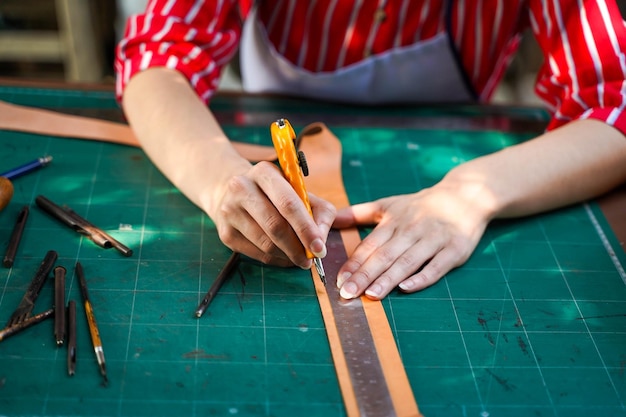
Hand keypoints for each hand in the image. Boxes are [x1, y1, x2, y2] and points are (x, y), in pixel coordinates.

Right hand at [211, 161, 335, 268]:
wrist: (232, 194)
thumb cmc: (275, 195)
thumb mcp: (299, 192)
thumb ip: (319, 212)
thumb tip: (320, 241)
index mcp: (264, 172)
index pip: (288, 203)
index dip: (306, 228)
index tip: (319, 248)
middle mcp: (242, 188)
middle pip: (275, 225)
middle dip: (298, 247)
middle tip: (311, 260)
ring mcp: (230, 211)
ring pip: (266, 243)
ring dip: (288, 256)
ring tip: (300, 258)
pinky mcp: (225, 233)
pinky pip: (257, 254)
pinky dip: (276, 260)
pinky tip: (284, 256)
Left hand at [333, 183, 491, 299]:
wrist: (465, 195)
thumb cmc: (420, 205)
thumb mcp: (389, 204)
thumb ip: (359, 213)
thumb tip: (330, 218)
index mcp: (394, 221)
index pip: (370, 245)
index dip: (354, 263)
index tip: (339, 280)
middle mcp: (411, 230)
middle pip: (385, 255)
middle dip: (365, 275)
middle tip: (348, 293)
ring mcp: (433, 239)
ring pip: (408, 261)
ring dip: (389, 279)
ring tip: (371, 295)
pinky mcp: (455, 249)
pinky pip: (437, 266)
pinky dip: (423, 277)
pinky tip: (407, 287)